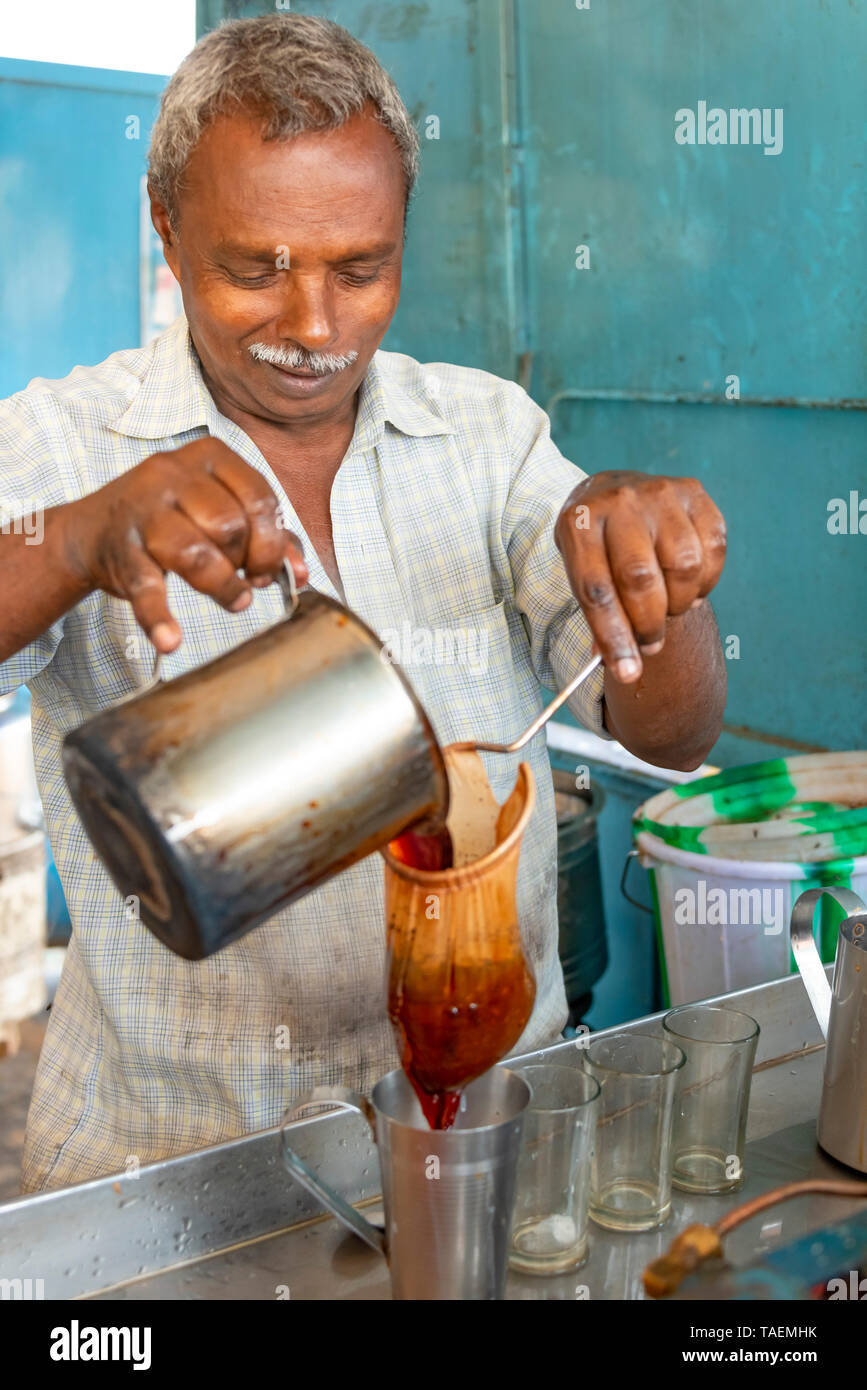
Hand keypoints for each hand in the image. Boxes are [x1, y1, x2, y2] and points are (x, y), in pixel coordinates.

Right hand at [67, 438, 307, 652]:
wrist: (94, 531)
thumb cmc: (173, 518)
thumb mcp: (220, 510)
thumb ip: (267, 536)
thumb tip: (302, 573)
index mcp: (209, 456)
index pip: (260, 498)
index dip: (273, 542)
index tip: (266, 567)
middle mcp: (172, 473)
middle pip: (230, 526)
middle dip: (247, 563)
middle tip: (246, 581)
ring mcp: (142, 511)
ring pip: (195, 553)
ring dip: (222, 587)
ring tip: (233, 599)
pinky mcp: (121, 551)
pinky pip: (146, 587)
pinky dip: (159, 618)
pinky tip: (170, 640)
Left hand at [554, 470, 725, 682]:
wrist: (612, 493)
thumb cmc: (597, 546)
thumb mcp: (582, 572)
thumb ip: (601, 616)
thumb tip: (625, 667)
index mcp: (579, 523)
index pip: (596, 589)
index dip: (614, 637)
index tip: (628, 672)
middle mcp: (618, 501)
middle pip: (640, 578)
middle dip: (649, 624)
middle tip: (650, 642)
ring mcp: (659, 493)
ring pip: (683, 566)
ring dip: (680, 602)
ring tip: (668, 605)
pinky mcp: (694, 492)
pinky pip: (712, 548)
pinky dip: (705, 581)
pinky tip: (689, 584)